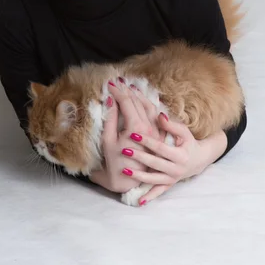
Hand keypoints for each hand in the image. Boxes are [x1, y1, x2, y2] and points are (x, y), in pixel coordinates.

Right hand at [89, 78, 161, 193]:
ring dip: (139, 96)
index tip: (110, 84)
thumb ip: (111, 119)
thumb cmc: (115, 163)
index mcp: (137, 128)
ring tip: (130, 87)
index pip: (127, 103)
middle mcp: (149, 128)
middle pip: (138, 102)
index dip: (118, 92)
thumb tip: (111, 100)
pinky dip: (147, 105)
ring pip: (149, 107)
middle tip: (118, 82)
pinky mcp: (157, 135)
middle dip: (127, 91)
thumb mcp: (108, 141)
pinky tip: (142, 101)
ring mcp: (155, 131)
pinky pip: (154, 115)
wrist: (128, 182)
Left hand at [123, 113, 207, 203]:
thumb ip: (171, 125)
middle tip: (124, 150)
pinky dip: (150, 196)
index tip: (133, 134)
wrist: (199, 159)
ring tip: (125, 170)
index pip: (160, 148)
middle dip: (139, 157)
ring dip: (139, 176)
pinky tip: (139, 202)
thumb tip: (159, 115)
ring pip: (154, 179)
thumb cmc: (189, 142)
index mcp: (180, 156)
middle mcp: (177, 170)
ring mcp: (173, 179)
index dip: (147, 141)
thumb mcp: (184, 132)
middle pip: (155, 163)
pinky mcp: (169, 185)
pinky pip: (159, 192)